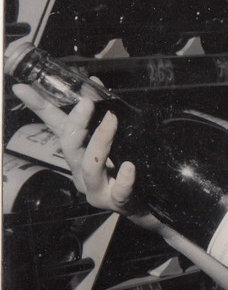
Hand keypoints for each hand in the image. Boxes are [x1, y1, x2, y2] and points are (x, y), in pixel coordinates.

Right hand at [12, 84, 155, 224]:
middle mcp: (80, 170)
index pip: (55, 125)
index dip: (39, 106)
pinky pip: (118, 191)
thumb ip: (101, 114)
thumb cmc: (121, 171)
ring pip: (89, 166)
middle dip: (76, 123)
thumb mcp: (108, 141)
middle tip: (88, 102)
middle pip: (69, 146)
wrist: (142, 205)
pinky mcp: (117, 201)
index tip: (22, 88)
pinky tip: (129, 167)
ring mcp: (96, 188)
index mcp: (77, 152)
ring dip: (100, 141)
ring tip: (112, 120)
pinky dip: (124, 179)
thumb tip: (94, 84)